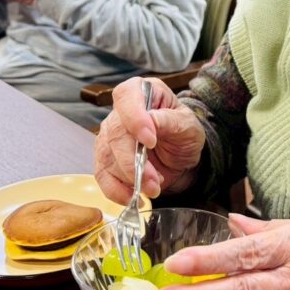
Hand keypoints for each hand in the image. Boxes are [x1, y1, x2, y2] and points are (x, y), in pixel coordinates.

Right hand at [95, 77, 205, 200]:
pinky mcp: (105, 159)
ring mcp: (109, 136)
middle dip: (134, 162)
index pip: (126, 96)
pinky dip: (116, 190)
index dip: (134, 118)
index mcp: (141, 92)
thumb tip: (150, 121)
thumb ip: (169, 120)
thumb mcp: (186, 124)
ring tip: (153, 188)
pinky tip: (132, 197)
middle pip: (115, 133)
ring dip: (129, 179)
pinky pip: (102, 176)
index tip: (150, 140)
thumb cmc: (183, 132)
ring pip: (107, 157)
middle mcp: (120, 112)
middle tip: (154, 180)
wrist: (180, 156)